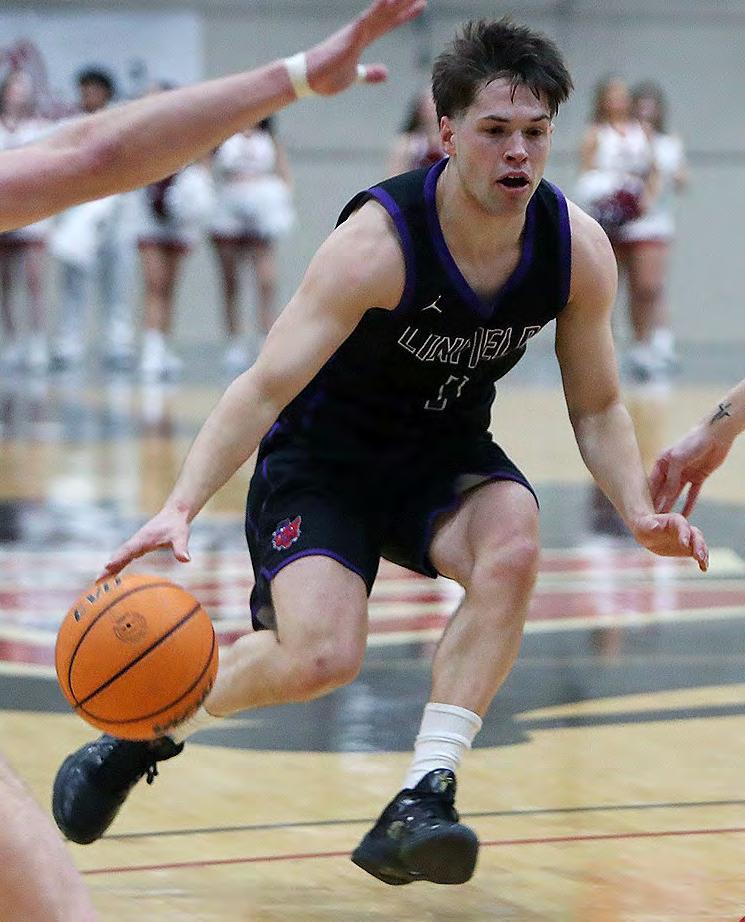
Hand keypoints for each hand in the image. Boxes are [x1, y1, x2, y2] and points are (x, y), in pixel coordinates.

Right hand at [98, 506, 191, 578]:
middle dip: (109, 567)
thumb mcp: (180, 536)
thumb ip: (181, 548)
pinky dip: (118, 565)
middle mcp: (137, 541)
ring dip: (110, 568)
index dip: (119, 558)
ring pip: (120, 556)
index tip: (107, 565)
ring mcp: (136, 543)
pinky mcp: (139, 546)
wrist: (175, 514)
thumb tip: (186, 560)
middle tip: (97, 581)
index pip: (129, 549)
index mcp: (144, 539)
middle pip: (119, 555)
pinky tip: (113, 575)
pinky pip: (125, 557)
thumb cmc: (177, 525)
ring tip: (99, 582)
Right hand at [305, 0, 426, 95]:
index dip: (405, 15)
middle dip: (406, 3)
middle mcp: (361, 31)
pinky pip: (368, 20)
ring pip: (381, 12)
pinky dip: (379, 10)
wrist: (308, 79)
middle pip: (389, 14)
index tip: (421, 5)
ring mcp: (356, 32)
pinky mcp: (350, 37)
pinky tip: (390, 0)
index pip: (388, 24)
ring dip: (396, 1)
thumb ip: (369, 73)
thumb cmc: (326, 77)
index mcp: (362, 39)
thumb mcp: (354, 76)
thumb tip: (386, 74)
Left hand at [630, 512, 707, 571]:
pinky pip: (698, 554)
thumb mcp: (644, 525)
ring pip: (700, 544)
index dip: (684, 534)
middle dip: (699, 545)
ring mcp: (688, 539)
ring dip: (703, 553)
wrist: (648, 533)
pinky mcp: (689, 549)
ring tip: (703, 563)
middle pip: (696, 535)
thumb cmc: (644, 526)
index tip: (684, 544)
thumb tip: (655, 526)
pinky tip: (704, 568)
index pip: (682, 525)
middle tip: (698, 556)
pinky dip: (702, 561)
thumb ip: (650, 525)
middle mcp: (685, 528)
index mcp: (674, 520)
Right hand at [650, 424, 732, 515]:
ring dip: (672, 505)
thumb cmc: (693, 442)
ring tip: (667, 520)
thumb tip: (666, 496)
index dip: (648, 496)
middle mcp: (671, 469)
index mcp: (662, 463)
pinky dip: (689, 503)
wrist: (716, 435)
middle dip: (658, 503)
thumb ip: (671, 478)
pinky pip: (692, 493)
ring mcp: (685, 474)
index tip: (644, 510)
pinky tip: (686, 514)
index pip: (652, 483)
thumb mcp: (677, 459)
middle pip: (663, 490)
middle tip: (655, 519)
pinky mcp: (698, 477)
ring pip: (676, 494)